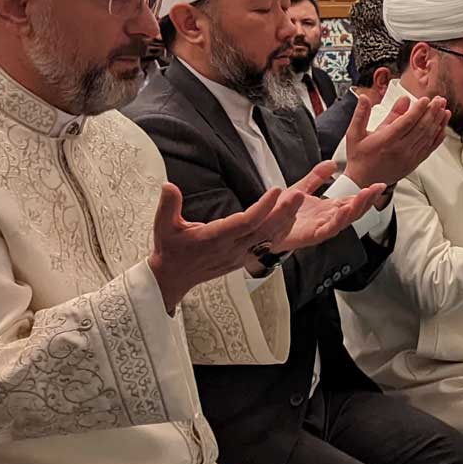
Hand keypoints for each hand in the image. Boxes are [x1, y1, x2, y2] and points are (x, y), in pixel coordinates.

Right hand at [149, 181, 308, 312]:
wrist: (174, 277)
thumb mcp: (163, 226)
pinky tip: (290, 219)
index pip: (245, 223)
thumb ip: (168, 206)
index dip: (263, 208)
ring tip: (298, 201)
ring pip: (269, 238)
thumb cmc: (171, 250)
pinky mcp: (243, 259)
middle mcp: (231, 248)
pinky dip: (280, 232)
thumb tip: (169, 186)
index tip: (275, 191)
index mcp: (214, 239)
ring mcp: (239, 255)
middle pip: (264, 230)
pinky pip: (266, 245)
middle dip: (283, 212)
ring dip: (286, 220)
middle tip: (298, 194)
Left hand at [266, 160, 386, 253]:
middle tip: (377, 189)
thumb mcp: (299, 189)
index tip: (377, 184)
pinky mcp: (311, 236)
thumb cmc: (278, 214)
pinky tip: (343, 209)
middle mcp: (326, 220)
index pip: (351, 201)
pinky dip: (337, 219)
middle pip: (353, 211)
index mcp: (326, 209)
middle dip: (367, 201)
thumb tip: (332, 164)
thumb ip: (315, 177)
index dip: (365, 193)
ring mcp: (320, 229)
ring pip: (344, 221)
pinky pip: (328, 229)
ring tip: (366, 196)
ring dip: (357, 208)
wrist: (260, 227)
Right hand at [344, 87, 447, 189]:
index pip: (406, 122)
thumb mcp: (355, 133)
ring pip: (427, 137)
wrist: (364, 181)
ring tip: (443, 108)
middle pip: (421, 128)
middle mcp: (399, 150)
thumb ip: (362, 114)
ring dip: (437, 121)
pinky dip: (438, 136)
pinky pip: (430, 148)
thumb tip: (366, 97)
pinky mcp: (414, 163)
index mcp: (385, 141)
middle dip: (432, 111)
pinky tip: (442, 126)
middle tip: (439, 99)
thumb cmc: (359, 157)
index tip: (425, 99)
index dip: (418, 110)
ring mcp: (409, 157)